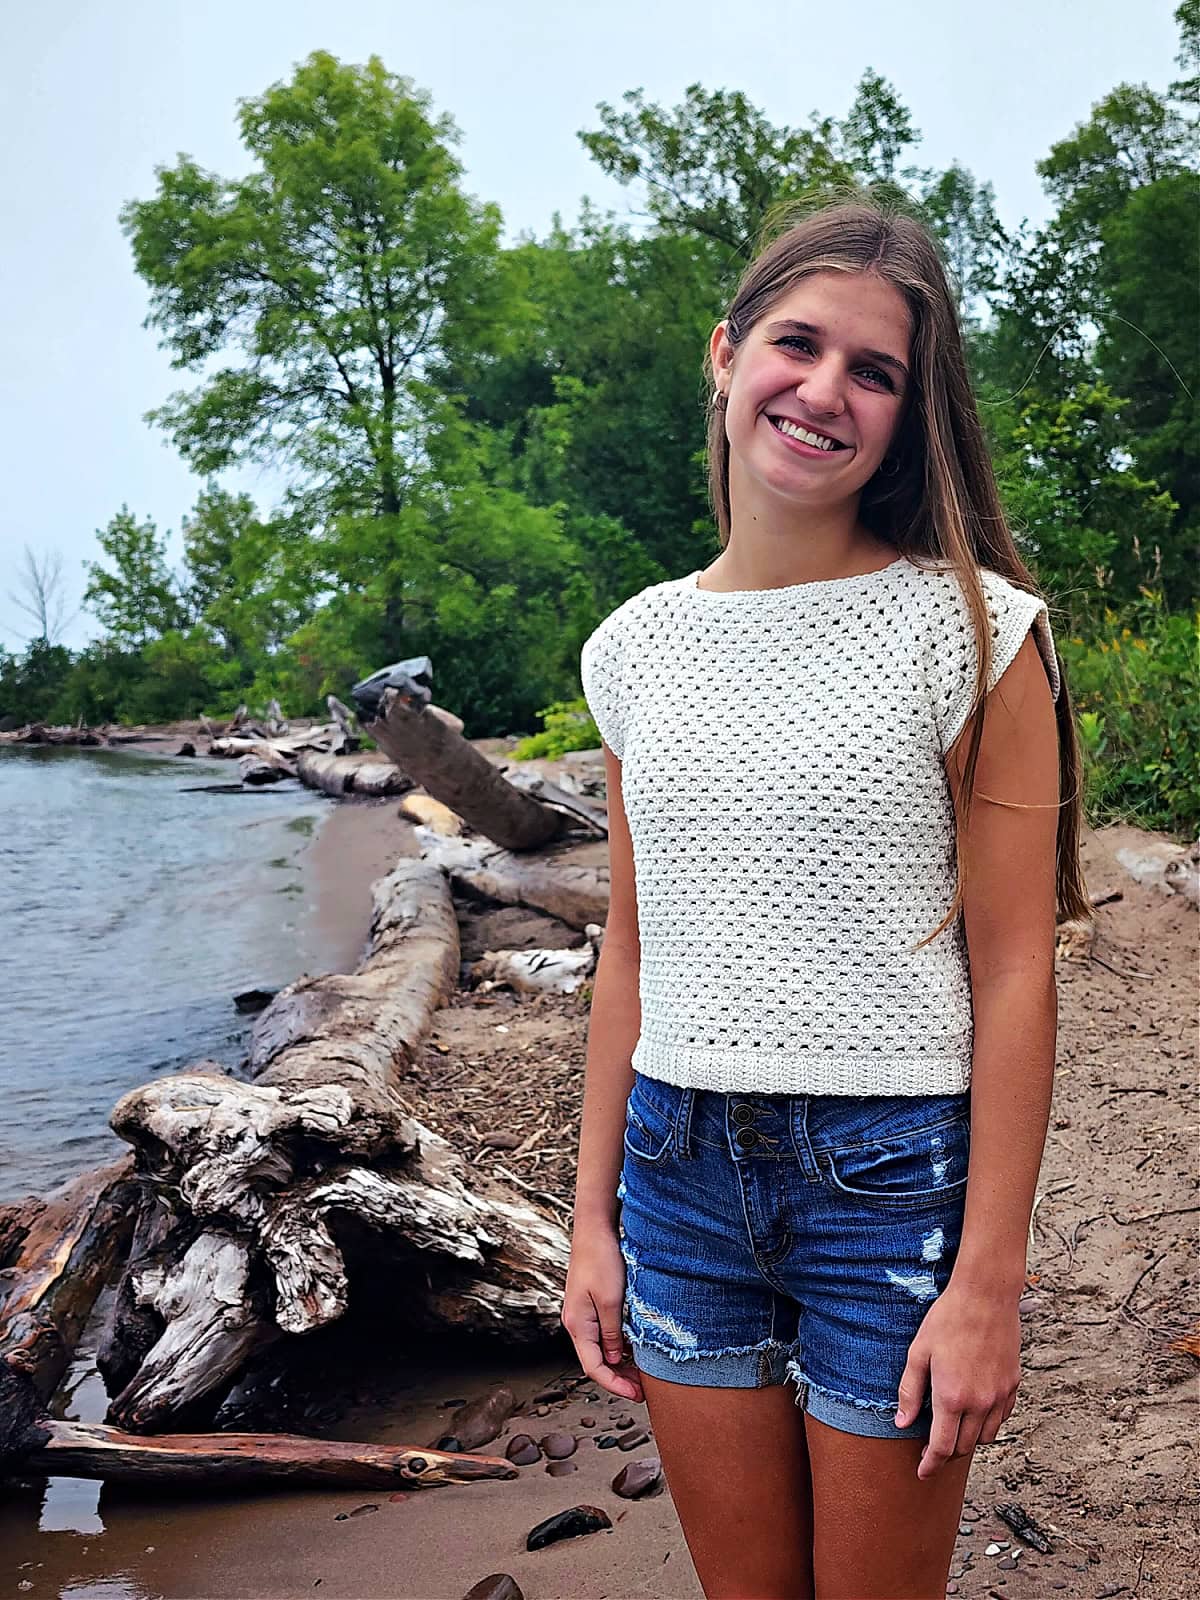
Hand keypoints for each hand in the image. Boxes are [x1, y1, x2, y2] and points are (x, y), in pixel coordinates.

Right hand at [560, 1225, 643, 1401]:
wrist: (595, 1229)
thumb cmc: (601, 1260)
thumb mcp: (611, 1301)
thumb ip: (612, 1333)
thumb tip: (615, 1359)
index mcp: (578, 1325)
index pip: (593, 1368)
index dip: (615, 1385)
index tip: (637, 1394)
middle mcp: (577, 1323)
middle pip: (597, 1361)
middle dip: (619, 1377)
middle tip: (645, 1388)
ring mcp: (584, 1314)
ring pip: (602, 1348)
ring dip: (621, 1362)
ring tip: (645, 1372)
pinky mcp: (592, 1305)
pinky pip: (605, 1333)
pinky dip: (620, 1344)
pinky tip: (637, 1347)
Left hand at [894, 1281, 1020, 1479]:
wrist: (986, 1296)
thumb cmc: (947, 1320)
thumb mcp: (918, 1352)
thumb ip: (910, 1391)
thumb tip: (902, 1422)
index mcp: (952, 1397)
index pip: (942, 1448)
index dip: (930, 1465)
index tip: (922, 1473)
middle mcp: (980, 1403)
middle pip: (964, 1446)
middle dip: (947, 1452)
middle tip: (932, 1445)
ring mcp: (1000, 1396)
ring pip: (986, 1436)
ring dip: (968, 1438)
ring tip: (953, 1425)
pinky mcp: (1013, 1386)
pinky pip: (1001, 1418)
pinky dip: (987, 1422)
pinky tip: (974, 1408)